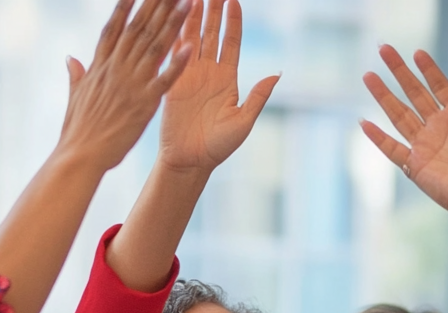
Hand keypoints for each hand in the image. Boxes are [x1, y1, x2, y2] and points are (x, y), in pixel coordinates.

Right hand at [58, 0, 193, 172]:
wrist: (80, 156)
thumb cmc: (77, 131)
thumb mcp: (74, 97)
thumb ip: (76, 74)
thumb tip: (70, 57)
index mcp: (99, 67)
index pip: (114, 29)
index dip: (125, 7)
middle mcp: (116, 69)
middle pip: (138, 29)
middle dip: (155, 5)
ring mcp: (131, 84)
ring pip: (154, 47)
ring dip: (172, 23)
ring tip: (187, 2)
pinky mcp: (144, 104)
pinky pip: (165, 80)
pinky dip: (177, 63)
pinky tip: (191, 47)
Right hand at [157, 0, 278, 172]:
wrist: (190, 161)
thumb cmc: (219, 147)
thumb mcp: (243, 122)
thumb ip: (257, 97)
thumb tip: (275, 75)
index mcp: (228, 79)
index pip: (231, 42)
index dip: (233, 21)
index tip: (234, 0)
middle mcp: (208, 73)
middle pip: (211, 33)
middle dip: (212, 10)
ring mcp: (189, 76)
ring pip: (191, 38)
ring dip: (192, 17)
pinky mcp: (171, 82)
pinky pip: (172, 54)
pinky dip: (172, 35)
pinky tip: (172, 18)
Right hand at [360, 46, 447, 225]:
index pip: (440, 87)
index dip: (429, 70)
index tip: (417, 53)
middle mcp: (438, 128)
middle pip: (414, 94)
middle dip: (399, 72)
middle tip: (384, 50)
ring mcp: (425, 145)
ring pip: (399, 115)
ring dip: (383, 96)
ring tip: (369, 76)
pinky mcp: (415, 165)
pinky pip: (392, 148)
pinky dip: (378, 137)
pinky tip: (365, 123)